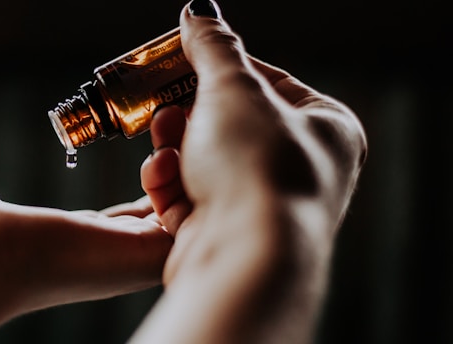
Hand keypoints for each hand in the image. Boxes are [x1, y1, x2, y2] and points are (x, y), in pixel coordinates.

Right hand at [132, 0, 366, 341]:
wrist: (245, 255)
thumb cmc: (258, 169)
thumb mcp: (233, 88)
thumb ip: (213, 47)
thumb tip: (198, 12)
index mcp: (327, 129)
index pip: (269, 81)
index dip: (220, 66)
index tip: (182, 56)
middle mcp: (301, 171)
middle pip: (230, 124)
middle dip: (188, 113)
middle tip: (164, 103)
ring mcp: (261, 206)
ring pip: (203, 162)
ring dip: (174, 148)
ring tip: (162, 139)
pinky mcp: (225, 234)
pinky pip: (190, 198)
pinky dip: (169, 185)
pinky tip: (160, 175)